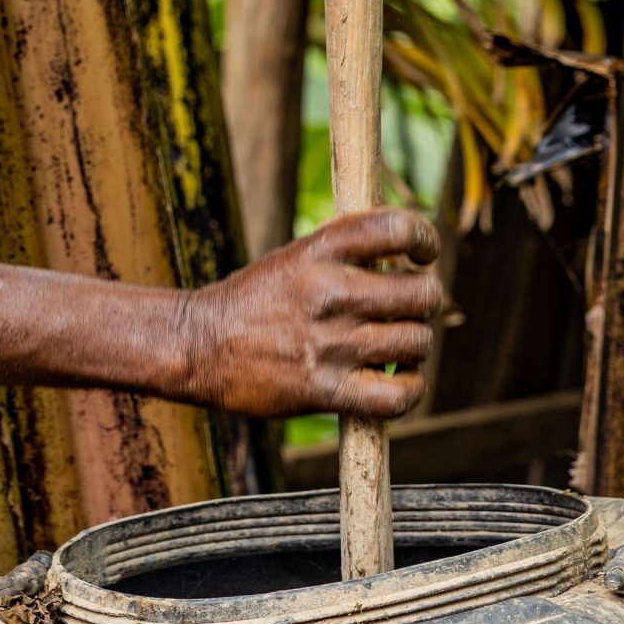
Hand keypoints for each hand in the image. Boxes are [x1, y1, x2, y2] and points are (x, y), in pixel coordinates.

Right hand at [174, 208, 444, 419]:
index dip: (425, 239)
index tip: (423, 255)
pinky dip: (409, 388)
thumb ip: (345, 253)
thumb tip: (407, 252)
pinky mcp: (325, 390)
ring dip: (415, 345)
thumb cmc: (253, 301)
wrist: (198, 345)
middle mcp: (328, 292)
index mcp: (319, 251)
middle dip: (425, 301)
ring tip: (397, 346)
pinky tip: (397, 380)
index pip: (397, 228)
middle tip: (410, 308)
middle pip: (423, 293)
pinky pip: (398, 395)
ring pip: (417, 342)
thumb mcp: (293, 258)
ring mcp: (329, 343)